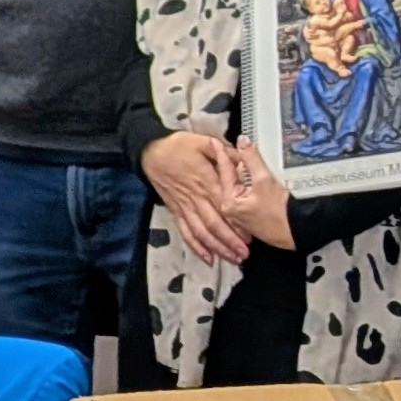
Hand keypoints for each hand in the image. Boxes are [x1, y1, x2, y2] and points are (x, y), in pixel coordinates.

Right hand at [142, 131, 251, 267]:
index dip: (237, 221)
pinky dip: (196, 246)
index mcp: (206, 180)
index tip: (250, 234)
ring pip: (202, 232)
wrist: (151, 152)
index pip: (225, 206)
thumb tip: (243, 159)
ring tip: (231, 258)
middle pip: (215, 224)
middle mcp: (196, 197)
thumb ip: (224, 152)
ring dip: (217, 247)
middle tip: (244, 254)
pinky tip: (207, 258)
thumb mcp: (203, 142)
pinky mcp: (176, 211)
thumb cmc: (178, 146)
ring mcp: (185, 206)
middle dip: (230, 241)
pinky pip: (186, 232)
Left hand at [224, 141, 297, 252]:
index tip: (213, 140)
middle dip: (232, 162)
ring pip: (239, 186)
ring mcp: (240, 214)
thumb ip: (251, 158)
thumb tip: (241, 139)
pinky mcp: (250, 216)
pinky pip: (246, 193)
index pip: (224, 171)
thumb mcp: (264, 179)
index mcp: (228, 201)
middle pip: (230, 179)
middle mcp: (230, 209)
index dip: (221, 153)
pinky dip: (248, 182)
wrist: (296, 231)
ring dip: (242, 171)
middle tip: (230, 145)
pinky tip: (253, 171)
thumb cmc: (278, 208)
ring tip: (243, 154)